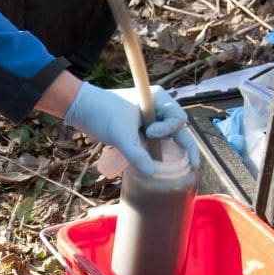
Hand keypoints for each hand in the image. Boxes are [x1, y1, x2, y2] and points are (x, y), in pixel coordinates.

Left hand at [64, 83, 199, 174]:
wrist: (81, 109)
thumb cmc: (102, 112)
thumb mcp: (120, 134)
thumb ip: (136, 154)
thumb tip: (152, 173)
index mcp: (158, 100)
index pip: (178, 119)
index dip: (169, 130)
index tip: (150, 133)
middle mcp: (157, 108)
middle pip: (178, 130)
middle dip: (182, 146)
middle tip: (192, 165)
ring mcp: (149, 119)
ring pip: (166, 138)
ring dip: (167, 151)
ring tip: (174, 170)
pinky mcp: (139, 129)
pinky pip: (154, 142)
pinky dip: (156, 152)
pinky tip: (157, 165)